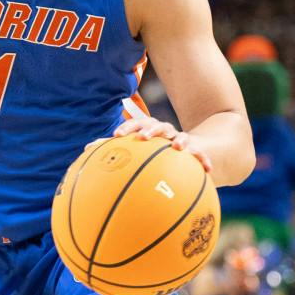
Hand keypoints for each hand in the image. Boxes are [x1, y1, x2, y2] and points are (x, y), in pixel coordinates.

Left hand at [93, 113, 213, 173]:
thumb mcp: (141, 154)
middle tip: (143, 138)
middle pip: (156, 126)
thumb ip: (119, 153)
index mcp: (150, 132)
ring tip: (177, 146)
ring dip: (179, 139)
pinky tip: (208, 169)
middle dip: (149, 130)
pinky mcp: (199, 151)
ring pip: (180, 136)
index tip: (116, 135)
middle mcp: (165, 133)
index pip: (136, 125)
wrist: (194, 149)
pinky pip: (203, 155)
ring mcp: (182, 141)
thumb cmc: (160, 153)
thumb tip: (86, 151)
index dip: (127, 128)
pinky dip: (205, 160)